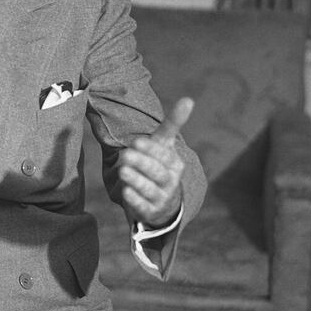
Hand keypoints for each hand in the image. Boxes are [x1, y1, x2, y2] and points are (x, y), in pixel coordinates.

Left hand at [118, 97, 193, 227]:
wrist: (163, 199)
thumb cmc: (160, 164)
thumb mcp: (165, 145)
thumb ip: (173, 124)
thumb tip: (189, 100)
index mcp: (174, 164)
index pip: (164, 156)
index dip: (151, 149)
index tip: (136, 141)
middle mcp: (170, 181)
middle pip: (157, 172)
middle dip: (142, 163)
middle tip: (125, 154)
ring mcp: (161, 198)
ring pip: (149, 189)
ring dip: (136, 180)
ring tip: (122, 170)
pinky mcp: (150, 211)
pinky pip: (143, 207)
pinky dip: (135, 200)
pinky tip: (125, 192)